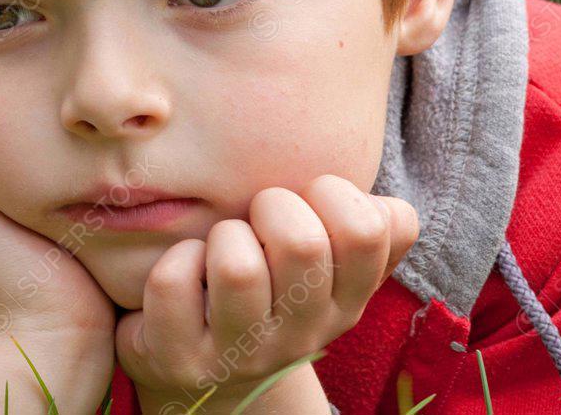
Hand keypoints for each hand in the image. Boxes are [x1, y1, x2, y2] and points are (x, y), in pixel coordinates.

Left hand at [115, 174, 418, 410]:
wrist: (203, 367)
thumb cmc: (267, 287)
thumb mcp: (326, 265)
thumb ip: (370, 231)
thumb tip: (386, 206)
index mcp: (346, 302)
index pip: (367, 231)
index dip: (333, 192)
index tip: (308, 201)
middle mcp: (302, 335)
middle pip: (301, 243)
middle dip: (271, 205)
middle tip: (257, 219)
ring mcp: (241, 353)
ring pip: (237, 268)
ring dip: (224, 236)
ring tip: (221, 249)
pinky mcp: (184, 360)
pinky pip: (175, 282)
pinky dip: (177, 258)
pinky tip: (187, 271)